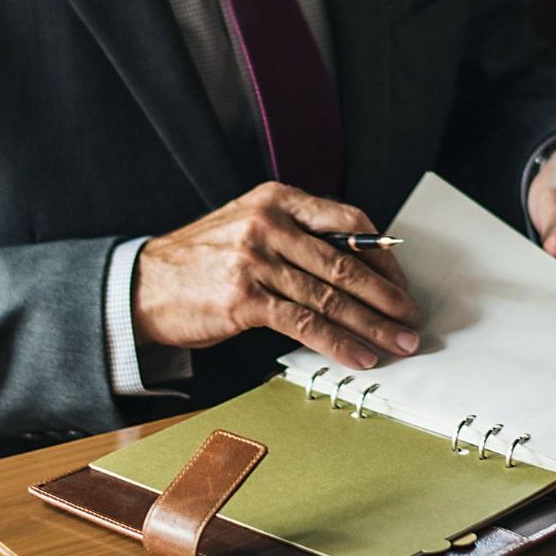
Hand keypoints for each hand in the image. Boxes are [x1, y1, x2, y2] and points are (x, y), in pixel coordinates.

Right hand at [132, 182, 420, 369]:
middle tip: (413, 319)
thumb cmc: (204, 260)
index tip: (401, 284)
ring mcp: (257, 259)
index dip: (383, 256)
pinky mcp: (245, 297)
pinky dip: (338, 343)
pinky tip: (360, 357)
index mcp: (278, 199)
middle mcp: (270, 223)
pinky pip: (305, 323)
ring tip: (399, 343)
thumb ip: (300, 237)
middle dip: (387, 297)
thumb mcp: (251, 227)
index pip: (350, 222)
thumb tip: (360, 268)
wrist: (143, 286)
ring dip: (373, 325)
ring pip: (331, 296)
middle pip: (347, 263)